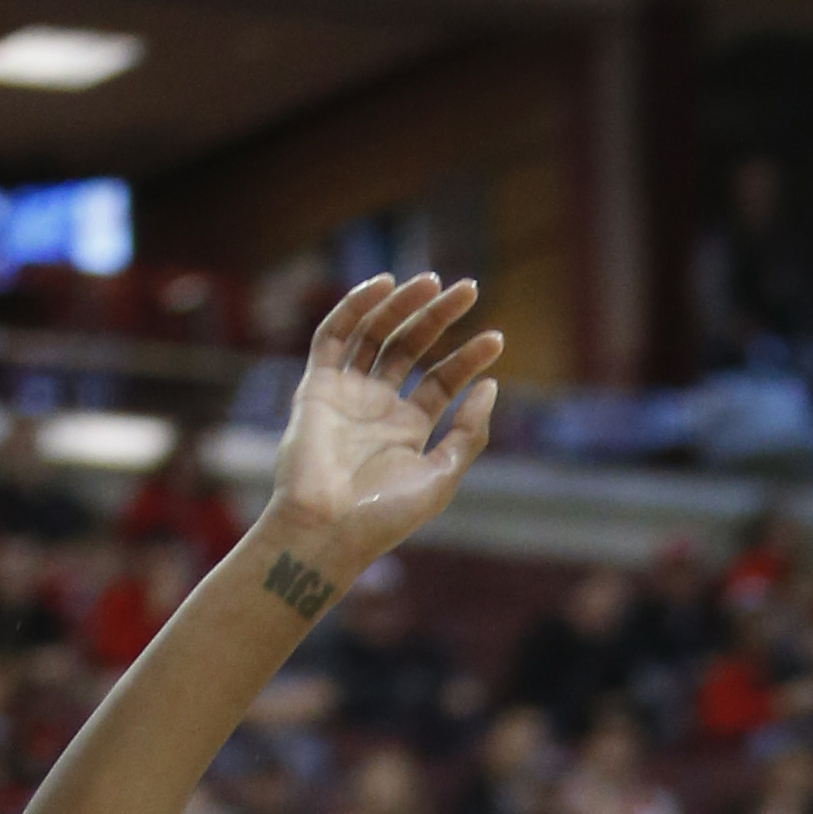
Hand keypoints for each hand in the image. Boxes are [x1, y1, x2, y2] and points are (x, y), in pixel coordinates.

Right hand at [257, 273, 503, 604]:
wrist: (327, 530)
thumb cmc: (384, 514)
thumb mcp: (442, 475)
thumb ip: (469, 433)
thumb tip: (491, 386)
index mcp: (407, 429)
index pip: (440, 380)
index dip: (468, 358)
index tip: (496, 339)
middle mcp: (376, 407)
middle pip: (410, 348)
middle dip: (439, 317)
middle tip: (470, 288)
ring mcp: (345, 394)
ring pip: (375, 334)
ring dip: (403, 305)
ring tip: (435, 283)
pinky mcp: (315, 386)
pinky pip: (334, 335)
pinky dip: (356, 307)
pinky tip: (386, 285)